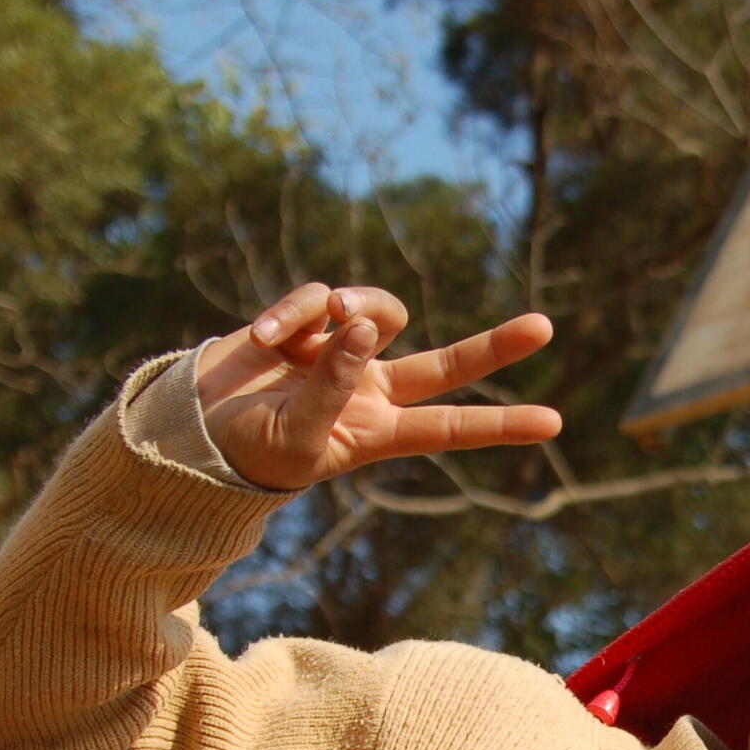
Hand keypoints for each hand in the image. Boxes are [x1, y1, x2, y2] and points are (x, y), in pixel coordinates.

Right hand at [194, 283, 561, 491]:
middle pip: (446, 364)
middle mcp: (373, 388)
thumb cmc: (251, 450)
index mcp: (379, 431)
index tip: (554, 423)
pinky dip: (293, 313)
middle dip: (494, 346)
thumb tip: (362, 328)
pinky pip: (318, 299)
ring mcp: (345, 350)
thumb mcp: (295, 438)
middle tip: (545, 328)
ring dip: (354, 306)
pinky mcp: (309, 319)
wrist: (195, 427)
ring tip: (317, 324)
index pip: (450, 428)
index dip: (500, 425)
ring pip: (379, 310)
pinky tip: (264, 339)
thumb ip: (330, 388)